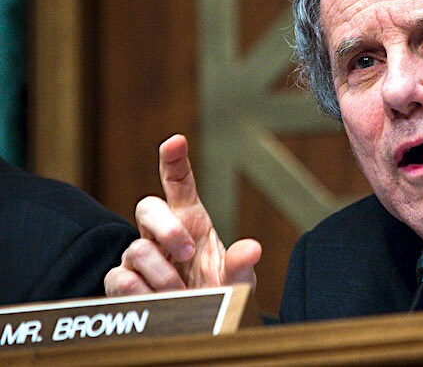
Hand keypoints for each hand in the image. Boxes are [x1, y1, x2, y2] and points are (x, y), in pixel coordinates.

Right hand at [104, 134, 261, 295]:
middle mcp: (162, 234)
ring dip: (162, 274)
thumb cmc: (219, 295)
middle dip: (166, 227)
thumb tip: (253, 248)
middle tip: (187, 252)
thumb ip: (241, 265)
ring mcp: (140, 257)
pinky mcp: (123, 282)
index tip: (175, 141)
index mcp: (191, 221)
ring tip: (181, 294)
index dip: (174, 160)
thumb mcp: (237, 280)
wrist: (202, 331)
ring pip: (136, 249)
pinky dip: (141, 293)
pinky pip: (120, 279)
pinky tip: (157, 303)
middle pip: (147, 207)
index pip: (178, 183)